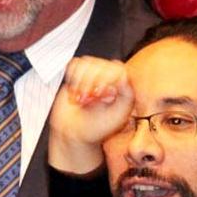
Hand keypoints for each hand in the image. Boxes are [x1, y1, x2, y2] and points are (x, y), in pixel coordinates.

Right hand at [49, 56, 133, 172]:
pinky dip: (71, 78)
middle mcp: (109, 79)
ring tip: (81, 97)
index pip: (117, 69)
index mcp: (122, 88)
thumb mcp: (117, 117)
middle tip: (88, 99)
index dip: (105, 78)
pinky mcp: (79, 74)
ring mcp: (93, 75)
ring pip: (86, 63)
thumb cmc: (97, 128)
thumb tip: (124, 76)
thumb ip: (125, 97)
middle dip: (89, 83)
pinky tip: (75, 91)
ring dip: (79, 81)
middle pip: (99, 64)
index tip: (98, 93)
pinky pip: (74, 64)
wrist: (75, 133)